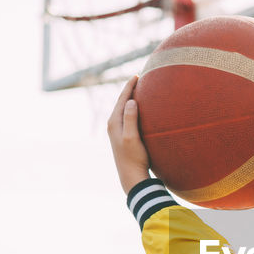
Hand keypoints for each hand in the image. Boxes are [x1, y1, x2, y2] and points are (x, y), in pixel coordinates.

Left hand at [106, 76, 151, 194]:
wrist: (131, 177)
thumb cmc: (133, 158)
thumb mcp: (132, 137)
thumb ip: (130, 119)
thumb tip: (131, 101)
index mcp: (114, 122)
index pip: (122, 99)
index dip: (129, 87)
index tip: (137, 76)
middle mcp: (113, 125)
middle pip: (121, 102)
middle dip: (129, 90)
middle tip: (139, 79)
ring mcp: (117, 131)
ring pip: (124, 109)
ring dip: (131, 99)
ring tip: (140, 91)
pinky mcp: (123, 137)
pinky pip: (127, 117)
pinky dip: (133, 109)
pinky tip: (140, 110)